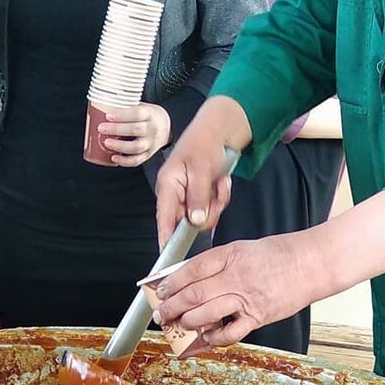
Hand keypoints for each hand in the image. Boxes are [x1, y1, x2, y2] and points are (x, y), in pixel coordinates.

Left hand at [96, 103, 171, 166]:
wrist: (167, 128)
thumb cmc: (150, 116)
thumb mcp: (143, 106)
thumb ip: (127, 107)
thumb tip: (103, 106)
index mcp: (150, 114)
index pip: (137, 113)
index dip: (122, 115)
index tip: (108, 116)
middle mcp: (152, 129)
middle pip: (135, 129)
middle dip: (116, 129)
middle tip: (102, 128)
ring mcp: (150, 143)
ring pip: (136, 147)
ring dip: (120, 146)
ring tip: (107, 143)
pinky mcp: (148, 155)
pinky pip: (137, 160)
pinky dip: (125, 161)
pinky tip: (114, 158)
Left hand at [151, 236, 320, 348]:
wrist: (311, 264)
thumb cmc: (278, 255)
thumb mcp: (242, 249)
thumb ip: (217, 264)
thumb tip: (189, 279)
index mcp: (230, 255)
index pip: (192, 269)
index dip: (172, 282)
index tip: (160, 290)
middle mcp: (236, 276)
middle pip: (194, 294)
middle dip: (172, 306)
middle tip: (161, 314)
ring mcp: (246, 298)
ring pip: (206, 313)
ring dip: (188, 322)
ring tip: (179, 324)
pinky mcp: (258, 317)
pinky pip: (230, 333)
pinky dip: (215, 338)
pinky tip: (207, 336)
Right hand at [155, 96, 252, 245]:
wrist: (218, 130)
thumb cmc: (204, 143)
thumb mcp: (202, 169)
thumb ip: (198, 197)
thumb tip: (195, 222)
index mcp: (168, 186)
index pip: (164, 218)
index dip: (165, 237)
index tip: (167, 254)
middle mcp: (175, 194)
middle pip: (187, 222)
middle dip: (207, 212)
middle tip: (217, 194)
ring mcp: (188, 196)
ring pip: (202, 217)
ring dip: (216, 203)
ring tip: (220, 183)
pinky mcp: (200, 196)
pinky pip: (211, 208)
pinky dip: (220, 197)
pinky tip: (221, 182)